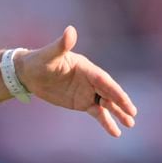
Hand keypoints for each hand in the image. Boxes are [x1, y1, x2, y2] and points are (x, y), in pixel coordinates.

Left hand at [15, 26, 137, 136]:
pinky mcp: (81, 102)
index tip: (126, 102)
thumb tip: (70, 30)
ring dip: (117, 113)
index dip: (115, 91)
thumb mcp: (50, 54)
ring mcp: (87, 92)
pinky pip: (97, 112)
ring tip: (129, 125)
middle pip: (109, 92)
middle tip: (132, 114)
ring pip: (106, 103)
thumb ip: (62, 44)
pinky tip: (115, 132)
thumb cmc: (39, 60)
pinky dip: (106, 121)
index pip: (104, 80)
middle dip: (121, 103)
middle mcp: (90, 80)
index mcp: (86, 67)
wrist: (29, 73)